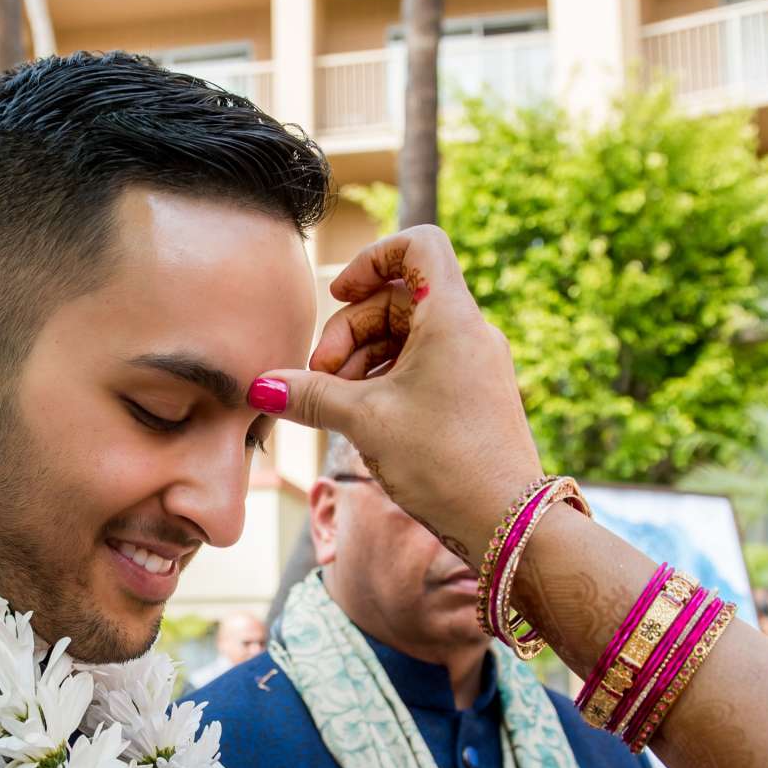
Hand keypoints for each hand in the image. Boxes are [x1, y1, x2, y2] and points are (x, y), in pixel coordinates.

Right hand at [250, 225, 542, 559]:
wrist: (507, 523)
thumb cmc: (444, 462)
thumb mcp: (364, 422)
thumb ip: (309, 395)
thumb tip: (261, 387)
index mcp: (452, 316)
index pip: (418, 244)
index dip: (372, 259)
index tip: (340, 296)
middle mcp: (470, 331)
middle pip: (398, 299)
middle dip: (349, 331)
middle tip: (320, 378)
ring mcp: (475, 363)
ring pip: (406, 336)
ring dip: (362, 360)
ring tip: (335, 404)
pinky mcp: (474, 394)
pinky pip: (423, 366)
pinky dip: (386, 380)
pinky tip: (362, 418)